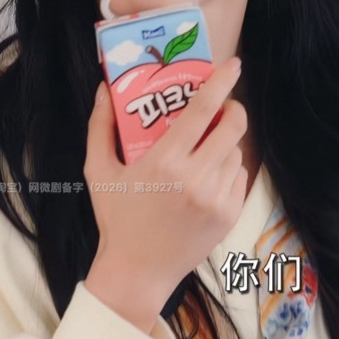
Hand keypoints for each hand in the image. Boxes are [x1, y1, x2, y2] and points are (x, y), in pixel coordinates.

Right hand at [84, 57, 247, 332]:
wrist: (138, 272)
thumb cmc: (116, 218)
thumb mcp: (98, 171)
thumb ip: (100, 126)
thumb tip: (105, 88)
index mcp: (165, 163)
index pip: (203, 111)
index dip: (221, 83)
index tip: (233, 65)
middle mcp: (196, 179)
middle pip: (232, 126)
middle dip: (233, 109)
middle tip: (222, 107)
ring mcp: (217, 199)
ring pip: (235, 152)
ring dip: (225, 143)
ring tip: (204, 150)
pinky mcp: (230, 216)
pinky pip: (240, 177)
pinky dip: (229, 169)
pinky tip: (208, 176)